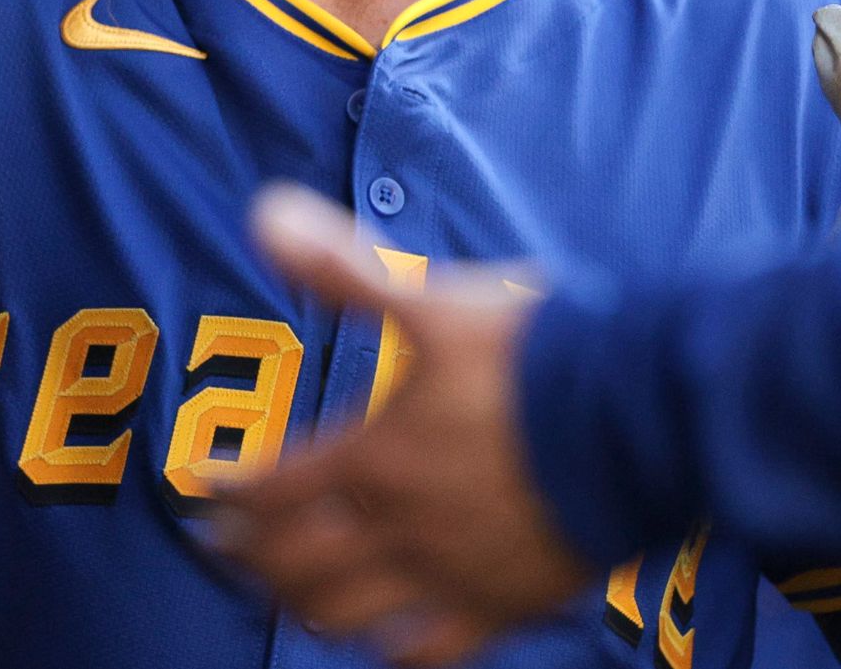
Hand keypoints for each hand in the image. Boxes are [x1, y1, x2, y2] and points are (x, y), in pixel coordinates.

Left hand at [215, 188, 584, 663]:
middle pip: (294, 562)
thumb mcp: (433, 302)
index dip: (227, 492)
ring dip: (301, 604)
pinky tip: (379, 644)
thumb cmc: (538, 356)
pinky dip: (392, 652)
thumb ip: (343, 268)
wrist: (639, 419)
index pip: (273, 490)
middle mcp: (402, 530)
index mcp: (377, 458)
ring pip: (347, 616)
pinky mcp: (507, 607)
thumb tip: (264, 214)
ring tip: (283, 594)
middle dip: (247, 554)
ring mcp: (453, 577)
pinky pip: (431, 652)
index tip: (201, 488)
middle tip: (221, 544)